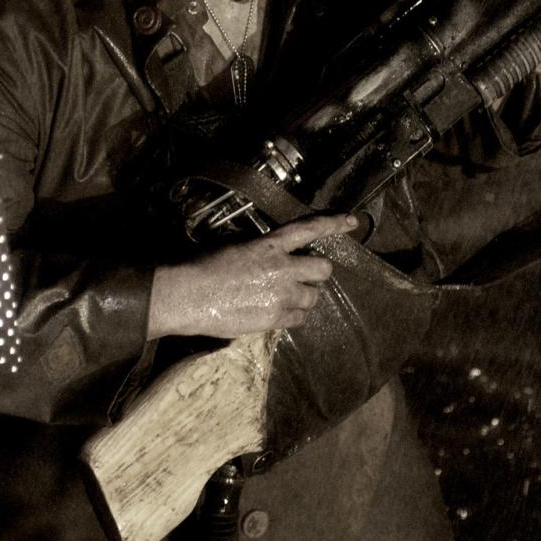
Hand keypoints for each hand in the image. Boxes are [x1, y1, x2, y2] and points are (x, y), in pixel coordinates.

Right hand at [147, 215, 356, 339]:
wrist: (188, 295)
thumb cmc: (203, 266)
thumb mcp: (235, 247)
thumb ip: (261, 252)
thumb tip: (271, 259)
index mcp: (270, 244)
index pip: (310, 228)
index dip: (334, 224)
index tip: (353, 221)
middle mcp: (282, 268)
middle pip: (322, 269)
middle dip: (317, 273)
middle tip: (304, 278)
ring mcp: (281, 295)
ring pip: (314, 297)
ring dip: (306, 297)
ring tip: (288, 298)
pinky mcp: (275, 318)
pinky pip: (300, 319)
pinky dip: (294, 315)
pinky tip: (279, 313)